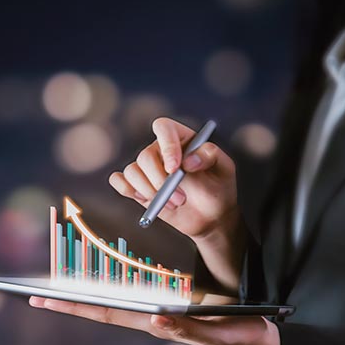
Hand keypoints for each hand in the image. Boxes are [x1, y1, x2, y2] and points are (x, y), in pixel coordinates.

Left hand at [29, 297, 280, 344]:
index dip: (78, 305)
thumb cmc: (238, 333)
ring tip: (60, 290)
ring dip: (87, 297)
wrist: (255, 338)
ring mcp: (160, 314)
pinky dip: (114, 293)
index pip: (110, 313)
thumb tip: (153, 319)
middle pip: (104, 309)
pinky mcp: (171, 308)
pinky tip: (103, 289)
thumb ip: (186, 327)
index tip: (46, 298)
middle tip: (36, 295)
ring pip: (116, 304)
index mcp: (159, 322)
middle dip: (69, 302)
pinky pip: (136, 299)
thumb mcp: (215, 331)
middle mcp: (153, 318)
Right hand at [109, 117, 238, 239]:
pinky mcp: (138, 187)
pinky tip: (143, 198)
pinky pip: (119, 181)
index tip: (175, 168)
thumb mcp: (225, 168)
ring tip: (174, 204)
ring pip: (132, 171)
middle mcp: (160, 151)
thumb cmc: (218, 188)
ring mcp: (148, 169)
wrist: (211, 216)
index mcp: (181, 138)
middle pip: (145, 156)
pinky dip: (125, 188)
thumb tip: (188, 160)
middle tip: (181, 199)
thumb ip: (210, 155)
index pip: (163, 127)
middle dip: (161, 181)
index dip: (166, 145)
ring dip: (150, 192)